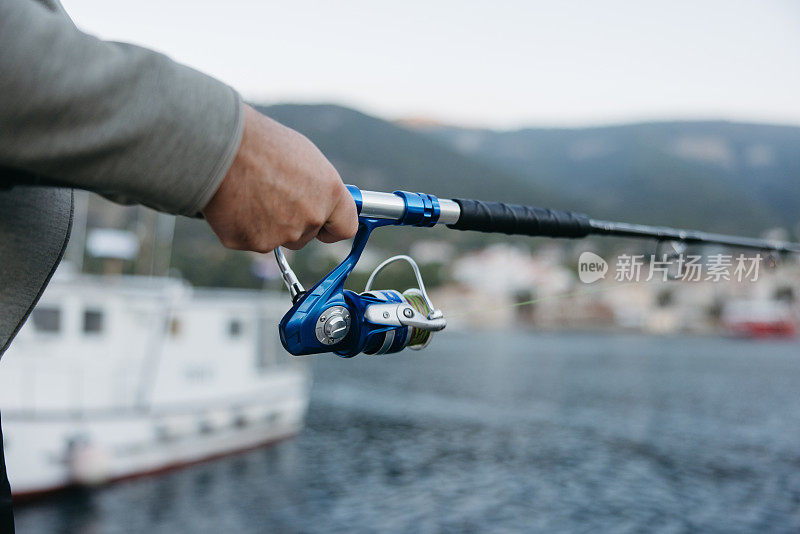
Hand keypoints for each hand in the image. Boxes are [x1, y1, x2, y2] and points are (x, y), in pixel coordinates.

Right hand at [202, 104, 357, 251]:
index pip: (345, 228)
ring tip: (251, 192)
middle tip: (272, 196)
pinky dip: (242, 226)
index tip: (326, 226)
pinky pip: (250, 239)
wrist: (221, 144)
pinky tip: (235, 201)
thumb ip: (316, 188)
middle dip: (293, 222)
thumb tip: (317, 200)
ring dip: (267, 225)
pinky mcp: (252, 242)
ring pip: (277, 239)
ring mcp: (281, 234)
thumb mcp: (304, 158)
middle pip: (306, 236)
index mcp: (329, 194)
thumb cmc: (262, 142)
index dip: (333, 228)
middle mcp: (310, 218)